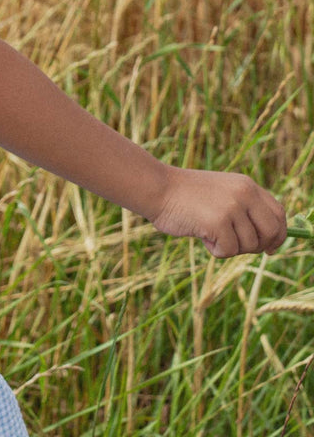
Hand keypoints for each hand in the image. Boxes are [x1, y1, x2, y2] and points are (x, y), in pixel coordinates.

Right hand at [150, 165, 287, 257]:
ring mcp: (232, 207)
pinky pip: (229, 251)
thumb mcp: (222, 194)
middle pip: (271, 231)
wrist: (157, 188)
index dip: (279, 234)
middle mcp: (244, 193)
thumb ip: (244, 209)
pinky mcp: (219, 222)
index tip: (270, 248)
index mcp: (247, 185)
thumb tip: (269, 241)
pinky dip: (216, 250)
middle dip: (258, 246)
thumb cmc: (185, 196)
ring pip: (249, 245)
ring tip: (209, 233)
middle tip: (237, 246)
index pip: (278, 213)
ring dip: (230, 247)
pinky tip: (201, 235)